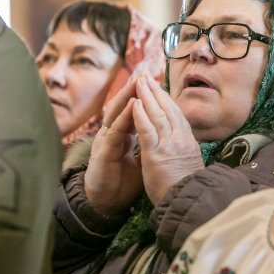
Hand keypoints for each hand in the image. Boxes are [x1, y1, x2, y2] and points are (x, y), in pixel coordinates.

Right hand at [83, 78, 142, 214]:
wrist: (107, 202)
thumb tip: (169, 135)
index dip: (143, 98)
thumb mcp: (143, 159)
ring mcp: (107, 141)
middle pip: (124, 107)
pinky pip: (115, 130)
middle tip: (145, 72)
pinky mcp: (103, 152)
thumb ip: (150, 144)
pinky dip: (123, 116)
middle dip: (135, 89)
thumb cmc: (123, 181)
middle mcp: (114, 134)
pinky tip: (131, 105)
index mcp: (124, 135)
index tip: (154, 83)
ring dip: (127, 95)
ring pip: (116, 113)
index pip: (134, 111)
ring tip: (137, 80)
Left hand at [132, 74, 203, 204]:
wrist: (187, 201)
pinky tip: (135, 104)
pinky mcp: (156, 153)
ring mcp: (169, 145)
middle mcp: (180, 138)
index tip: (158, 87)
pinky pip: (147, 130)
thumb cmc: (187, 186)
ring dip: (147, 96)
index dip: (166, 99)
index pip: (176, 114)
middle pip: (167, 109)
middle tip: (146, 76)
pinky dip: (141, 116)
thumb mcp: (189, 162)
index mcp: (188, 141)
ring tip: (139, 82)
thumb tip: (182, 142)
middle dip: (155, 91)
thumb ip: (184, 149)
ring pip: (157, 114)